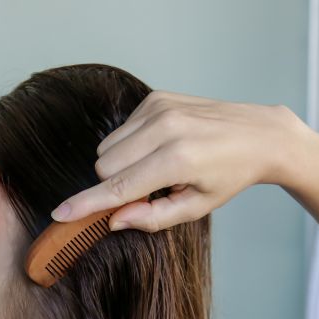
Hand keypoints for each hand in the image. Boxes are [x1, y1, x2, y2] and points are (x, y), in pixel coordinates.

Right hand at [50, 90, 299, 231]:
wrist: (259, 133)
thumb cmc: (229, 176)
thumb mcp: (196, 207)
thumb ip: (152, 217)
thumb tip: (114, 220)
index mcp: (177, 160)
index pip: (118, 187)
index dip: (86, 204)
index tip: (59, 213)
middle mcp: (165, 129)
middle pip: (104, 167)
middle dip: (114, 184)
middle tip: (148, 190)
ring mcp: (159, 108)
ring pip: (107, 148)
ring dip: (120, 164)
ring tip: (156, 168)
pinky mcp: (155, 98)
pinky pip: (120, 131)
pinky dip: (130, 146)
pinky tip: (158, 148)